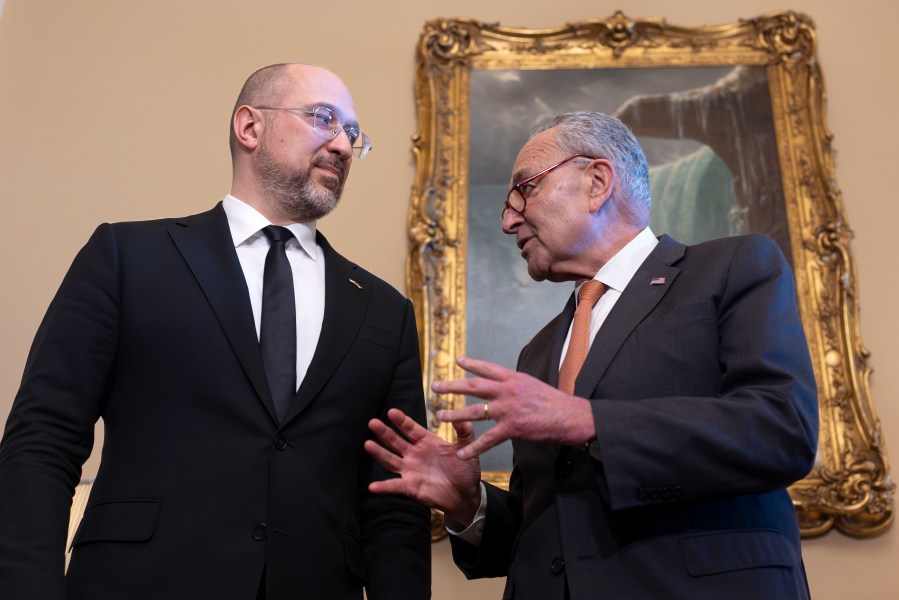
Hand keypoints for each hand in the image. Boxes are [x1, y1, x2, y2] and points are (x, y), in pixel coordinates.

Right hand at [365, 408, 482, 525]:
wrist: (466, 494)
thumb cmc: (465, 469)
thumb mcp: (466, 448)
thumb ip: (464, 432)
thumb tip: (462, 415)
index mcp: (426, 442)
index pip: (411, 429)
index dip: (401, 421)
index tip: (391, 411)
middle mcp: (415, 454)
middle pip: (396, 441)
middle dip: (384, 432)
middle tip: (372, 422)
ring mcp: (410, 470)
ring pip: (391, 460)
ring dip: (379, 453)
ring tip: (367, 444)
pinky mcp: (410, 487)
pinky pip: (395, 486)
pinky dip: (384, 487)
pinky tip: (372, 486)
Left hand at [433, 356, 595, 458]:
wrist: (571, 416)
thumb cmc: (556, 403)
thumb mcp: (534, 385)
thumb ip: (516, 386)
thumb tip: (506, 384)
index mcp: (514, 378)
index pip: (487, 368)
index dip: (470, 364)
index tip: (456, 360)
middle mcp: (507, 390)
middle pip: (473, 386)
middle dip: (451, 386)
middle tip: (435, 386)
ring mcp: (508, 409)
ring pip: (474, 411)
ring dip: (454, 414)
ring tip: (439, 416)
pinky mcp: (512, 428)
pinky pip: (487, 439)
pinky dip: (473, 447)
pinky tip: (461, 453)